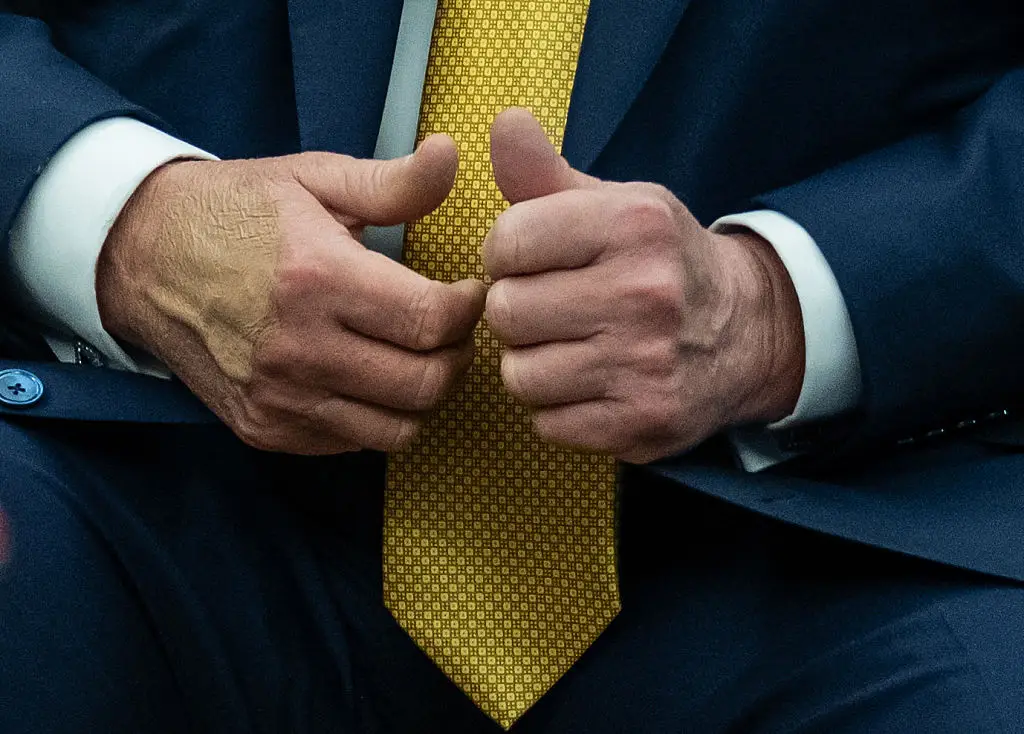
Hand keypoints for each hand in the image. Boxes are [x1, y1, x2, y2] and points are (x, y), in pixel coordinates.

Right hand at [97, 136, 486, 453]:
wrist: (143, 258)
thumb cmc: (237, 213)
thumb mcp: (313, 180)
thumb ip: (392, 182)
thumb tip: (452, 154)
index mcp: (316, 278)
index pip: (430, 322)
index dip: (467, 310)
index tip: (468, 292)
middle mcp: (298, 349)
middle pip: (424, 384)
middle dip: (456, 356)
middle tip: (450, 328)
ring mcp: (278, 399)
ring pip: (398, 429)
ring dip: (423, 394)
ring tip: (416, 355)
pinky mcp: (264, 429)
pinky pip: (354, 443)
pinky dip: (377, 415)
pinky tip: (368, 375)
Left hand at [483, 109, 803, 462]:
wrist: (747, 331)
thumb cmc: (661, 262)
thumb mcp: (616, 205)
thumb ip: (546, 173)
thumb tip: (503, 123)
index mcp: (634, 224)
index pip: (507, 242)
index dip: (505, 255)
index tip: (527, 261)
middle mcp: (645, 293)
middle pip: (506, 312)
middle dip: (516, 311)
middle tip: (548, 309)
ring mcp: (646, 364)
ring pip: (520, 375)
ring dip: (532, 365)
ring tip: (567, 347)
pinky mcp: (643, 423)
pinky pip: (546, 423)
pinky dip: (556, 408)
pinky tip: (587, 384)